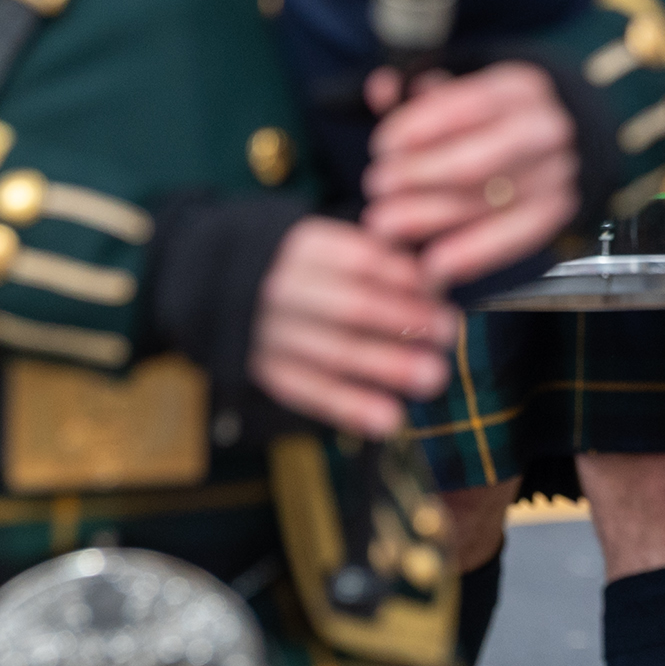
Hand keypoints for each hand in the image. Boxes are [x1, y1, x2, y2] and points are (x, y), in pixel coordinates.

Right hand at [249, 216, 456, 437]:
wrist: (216, 283)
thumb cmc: (307, 265)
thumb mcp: (333, 244)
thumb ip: (382, 257)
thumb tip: (439, 279)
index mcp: (303, 247)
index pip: (360, 259)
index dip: (403, 276)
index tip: (441, 291)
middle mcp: (281, 287)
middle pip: (349, 305)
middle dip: (402, 320)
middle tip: (448, 332)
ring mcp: (267, 332)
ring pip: (331, 352)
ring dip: (386, 368)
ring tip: (434, 378)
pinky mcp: (262, 369)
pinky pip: (308, 391)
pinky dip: (349, 407)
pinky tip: (389, 421)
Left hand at [360, 61, 580, 287]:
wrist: (568, 138)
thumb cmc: (499, 116)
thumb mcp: (469, 90)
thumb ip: (421, 92)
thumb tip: (381, 89)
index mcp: (521, 89)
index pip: (464, 107)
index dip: (417, 128)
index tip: (383, 146)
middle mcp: (545, 129)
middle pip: (474, 161)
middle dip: (418, 176)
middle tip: (377, 186)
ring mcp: (557, 172)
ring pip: (487, 202)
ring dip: (430, 218)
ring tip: (385, 225)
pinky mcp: (560, 209)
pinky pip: (516, 237)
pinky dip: (475, 254)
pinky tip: (435, 264)